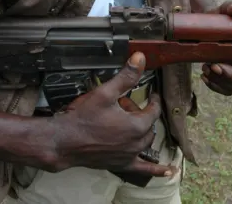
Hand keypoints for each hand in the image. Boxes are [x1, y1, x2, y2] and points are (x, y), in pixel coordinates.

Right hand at [52, 52, 171, 176]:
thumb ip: (125, 76)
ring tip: (126, 122)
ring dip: (141, 131)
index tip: (152, 95)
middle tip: (125, 105)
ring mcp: (129, 155)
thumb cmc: (82, 118)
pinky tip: (168, 173)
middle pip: (148, 125)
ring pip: (145, 142)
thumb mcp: (105, 92)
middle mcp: (136, 142)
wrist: (63, 141)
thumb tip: (140, 58)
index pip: (153, 110)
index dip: (153, 100)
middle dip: (140, 113)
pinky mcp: (120, 164)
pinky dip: (156, 171)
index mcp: (136, 125)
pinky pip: (143, 169)